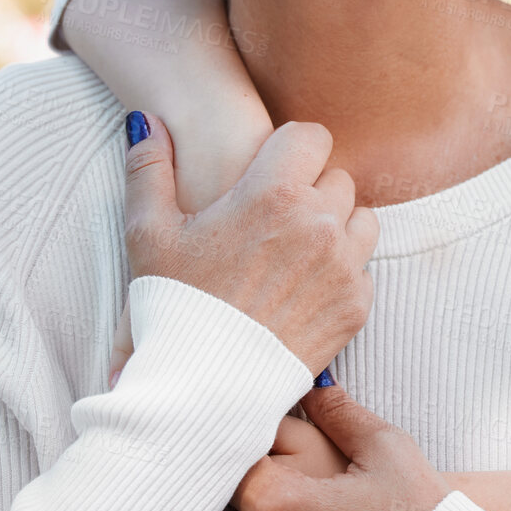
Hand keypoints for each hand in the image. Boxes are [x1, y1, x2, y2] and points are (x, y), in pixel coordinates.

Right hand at [122, 114, 376, 374]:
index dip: (293, 148)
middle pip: (337, 178)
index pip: (312, 136)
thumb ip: (149, 169)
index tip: (275, 169)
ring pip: (360, 219)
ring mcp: (343, 265)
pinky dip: (342, 273)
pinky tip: (303, 288)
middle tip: (276, 220)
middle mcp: (318, 223)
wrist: (202, 387)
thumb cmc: (173, 305)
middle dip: (311, 191)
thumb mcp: (149, 233)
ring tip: (295, 250)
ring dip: (336, 227)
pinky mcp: (356, 305)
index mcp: (273, 193)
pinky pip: (363, 268)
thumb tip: (147, 123)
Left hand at [182, 385, 449, 510]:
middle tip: (218, 466)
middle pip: (195, 509)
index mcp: (279, 497)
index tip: (230, 429)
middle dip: (205, 487)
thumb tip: (313, 383)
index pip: (217, 459)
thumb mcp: (383, 447)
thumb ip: (338, 410)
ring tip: (217, 509)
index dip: (223, 441)